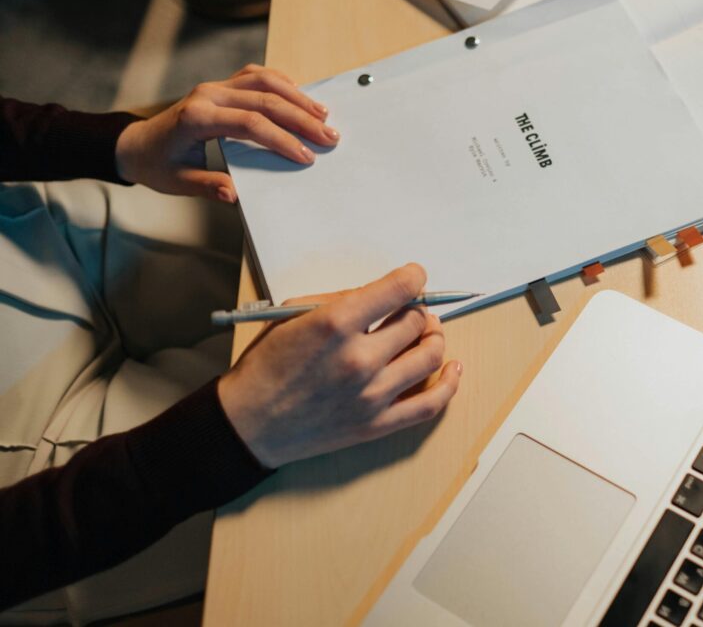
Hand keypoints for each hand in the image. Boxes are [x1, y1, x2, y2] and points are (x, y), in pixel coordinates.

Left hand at [115, 64, 339, 202]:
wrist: (137, 144)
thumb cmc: (158, 165)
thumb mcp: (178, 183)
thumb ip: (208, 186)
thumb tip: (235, 195)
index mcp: (197, 118)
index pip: (249, 123)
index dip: (281, 139)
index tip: (305, 156)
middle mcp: (208, 95)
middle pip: (264, 99)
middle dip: (300, 118)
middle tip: (328, 136)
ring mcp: (215, 86)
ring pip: (263, 80)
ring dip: (296, 96)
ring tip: (322, 114)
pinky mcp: (221, 86)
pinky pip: (255, 75)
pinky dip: (281, 82)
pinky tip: (299, 95)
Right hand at [218, 263, 461, 467]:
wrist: (249, 423)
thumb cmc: (266, 365)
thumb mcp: (292, 315)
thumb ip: (340, 300)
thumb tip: (381, 294)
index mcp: (335, 325)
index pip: (397, 290)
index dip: (413, 277)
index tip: (415, 277)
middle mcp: (358, 359)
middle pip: (415, 322)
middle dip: (418, 310)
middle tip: (414, 309)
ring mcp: (371, 395)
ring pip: (429, 358)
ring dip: (434, 338)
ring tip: (427, 333)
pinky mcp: (377, 424)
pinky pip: (429, 405)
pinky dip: (449, 385)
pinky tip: (453, 368)